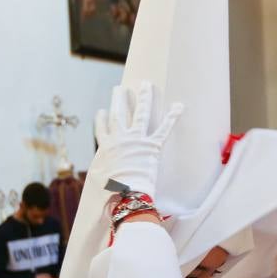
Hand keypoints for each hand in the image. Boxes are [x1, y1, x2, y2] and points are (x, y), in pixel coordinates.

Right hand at [92, 82, 182, 197]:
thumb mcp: (98, 180)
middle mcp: (120, 138)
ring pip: (140, 114)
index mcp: (106, 146)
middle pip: (118, 114)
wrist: (126, 193)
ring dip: (143, 98)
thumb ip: (99, 172)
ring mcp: (137, 140)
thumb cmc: (110, 190)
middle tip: (119, 88)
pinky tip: (179, 106)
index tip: (102, 110)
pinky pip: (164, 129)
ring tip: (145, 84)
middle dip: (119, 99)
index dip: (101, 119)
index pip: (102, 128)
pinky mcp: (152, 146)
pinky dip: (172, 117)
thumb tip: (99, 175)